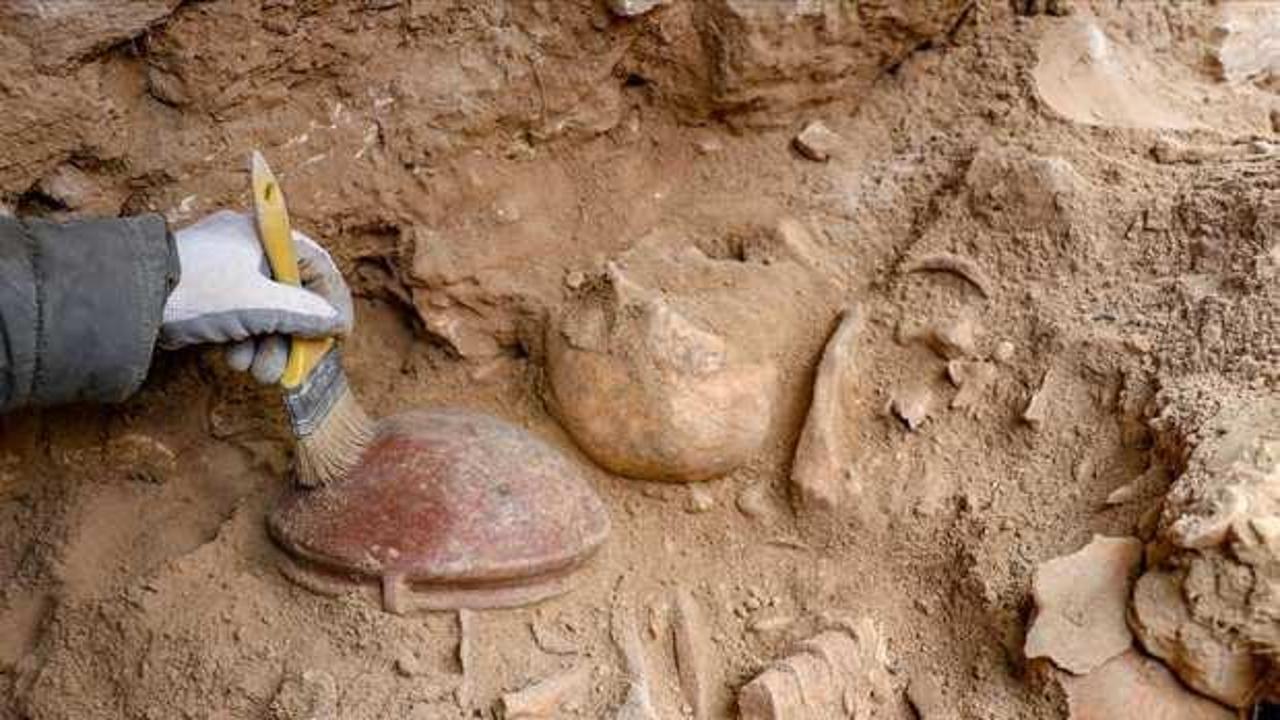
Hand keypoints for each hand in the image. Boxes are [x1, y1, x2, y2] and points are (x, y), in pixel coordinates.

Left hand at [161, 210, 352, 383]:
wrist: (126, 299)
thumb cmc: (196, 290)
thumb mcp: (260, 305)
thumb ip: (304, 313)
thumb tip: (335, 323)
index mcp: (263, 234)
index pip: (316, 265)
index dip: (332, 302)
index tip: (338, 335)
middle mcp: (248, 248)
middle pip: (291, 295)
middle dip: (291, 338)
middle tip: (292, 366)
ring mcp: (227, 271)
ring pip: (266, 312)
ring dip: (267, 347)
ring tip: (256, 369)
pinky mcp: (208, 294)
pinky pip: (241, 318)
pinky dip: (244, 342)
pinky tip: (235, 358)